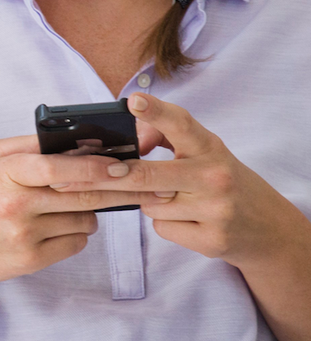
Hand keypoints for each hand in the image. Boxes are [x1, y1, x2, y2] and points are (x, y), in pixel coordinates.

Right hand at [0, 134, 172, 295]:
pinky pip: (76, 243)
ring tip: (72, 206)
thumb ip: (26, 146)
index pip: (57, 167)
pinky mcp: (32, 260)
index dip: (94, 166)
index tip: (122, 164)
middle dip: (118, 189)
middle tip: (144, 185)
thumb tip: (75, 140)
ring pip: (84, 220)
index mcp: (4, 173)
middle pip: (82, 196)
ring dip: (90, 212)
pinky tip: (57, 228)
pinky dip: (76, 234)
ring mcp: (24, 234)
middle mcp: (14, 204)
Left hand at [54, 93, 301, 270]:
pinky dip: (165, 223)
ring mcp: (215, 210)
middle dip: (107, 177)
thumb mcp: (201, 151)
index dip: (155, 112)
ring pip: (150, 205)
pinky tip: (187, 220)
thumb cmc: (219, 179)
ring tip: (173, 198)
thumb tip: (133, 141)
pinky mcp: (212, 240)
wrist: (266, 228)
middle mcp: (214, 175)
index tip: (132, 101)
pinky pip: (162, 228)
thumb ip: (166, 138)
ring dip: (146, 202)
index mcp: (209, 146)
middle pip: (146, 175)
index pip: (181, 124)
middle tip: (75, 176)